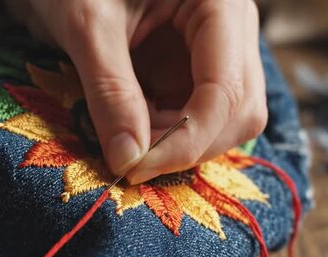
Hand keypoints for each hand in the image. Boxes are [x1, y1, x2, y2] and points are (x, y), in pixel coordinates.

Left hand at [7, 0, 266, 182]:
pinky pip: (198, 118)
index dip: (186, 142)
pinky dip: (166, 134)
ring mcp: (218, 50)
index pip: (226, 90)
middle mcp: (232, 27)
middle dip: (186, 145)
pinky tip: (132, 123)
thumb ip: (110, 90)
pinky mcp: (197, 69)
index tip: (135, 169)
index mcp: (220, 3)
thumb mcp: (88, 25)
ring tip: (125, 133)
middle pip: (239, 111)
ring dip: (176, 143)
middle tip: (129, 158)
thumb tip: (128, 161)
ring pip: (224, 122)